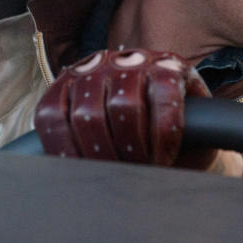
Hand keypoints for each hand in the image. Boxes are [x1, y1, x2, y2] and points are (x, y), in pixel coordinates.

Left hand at [34, 49, 212, 166]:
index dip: (63, 150)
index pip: (53, 114)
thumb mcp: (101, 134)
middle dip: (103, 156)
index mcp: (72, 80)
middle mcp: (99, 64)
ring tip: (144, 168)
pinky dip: (163, 137)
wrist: (190, 115)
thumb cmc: (137, 131)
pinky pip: (163, 102)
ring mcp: (135, 61)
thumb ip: (78, 148)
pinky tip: (164, 156)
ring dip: (133, 148)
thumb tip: (63, 181)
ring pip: (124, 107)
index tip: (82, 177)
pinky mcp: (169, 65)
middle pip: (87, 115)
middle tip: (119, 178)